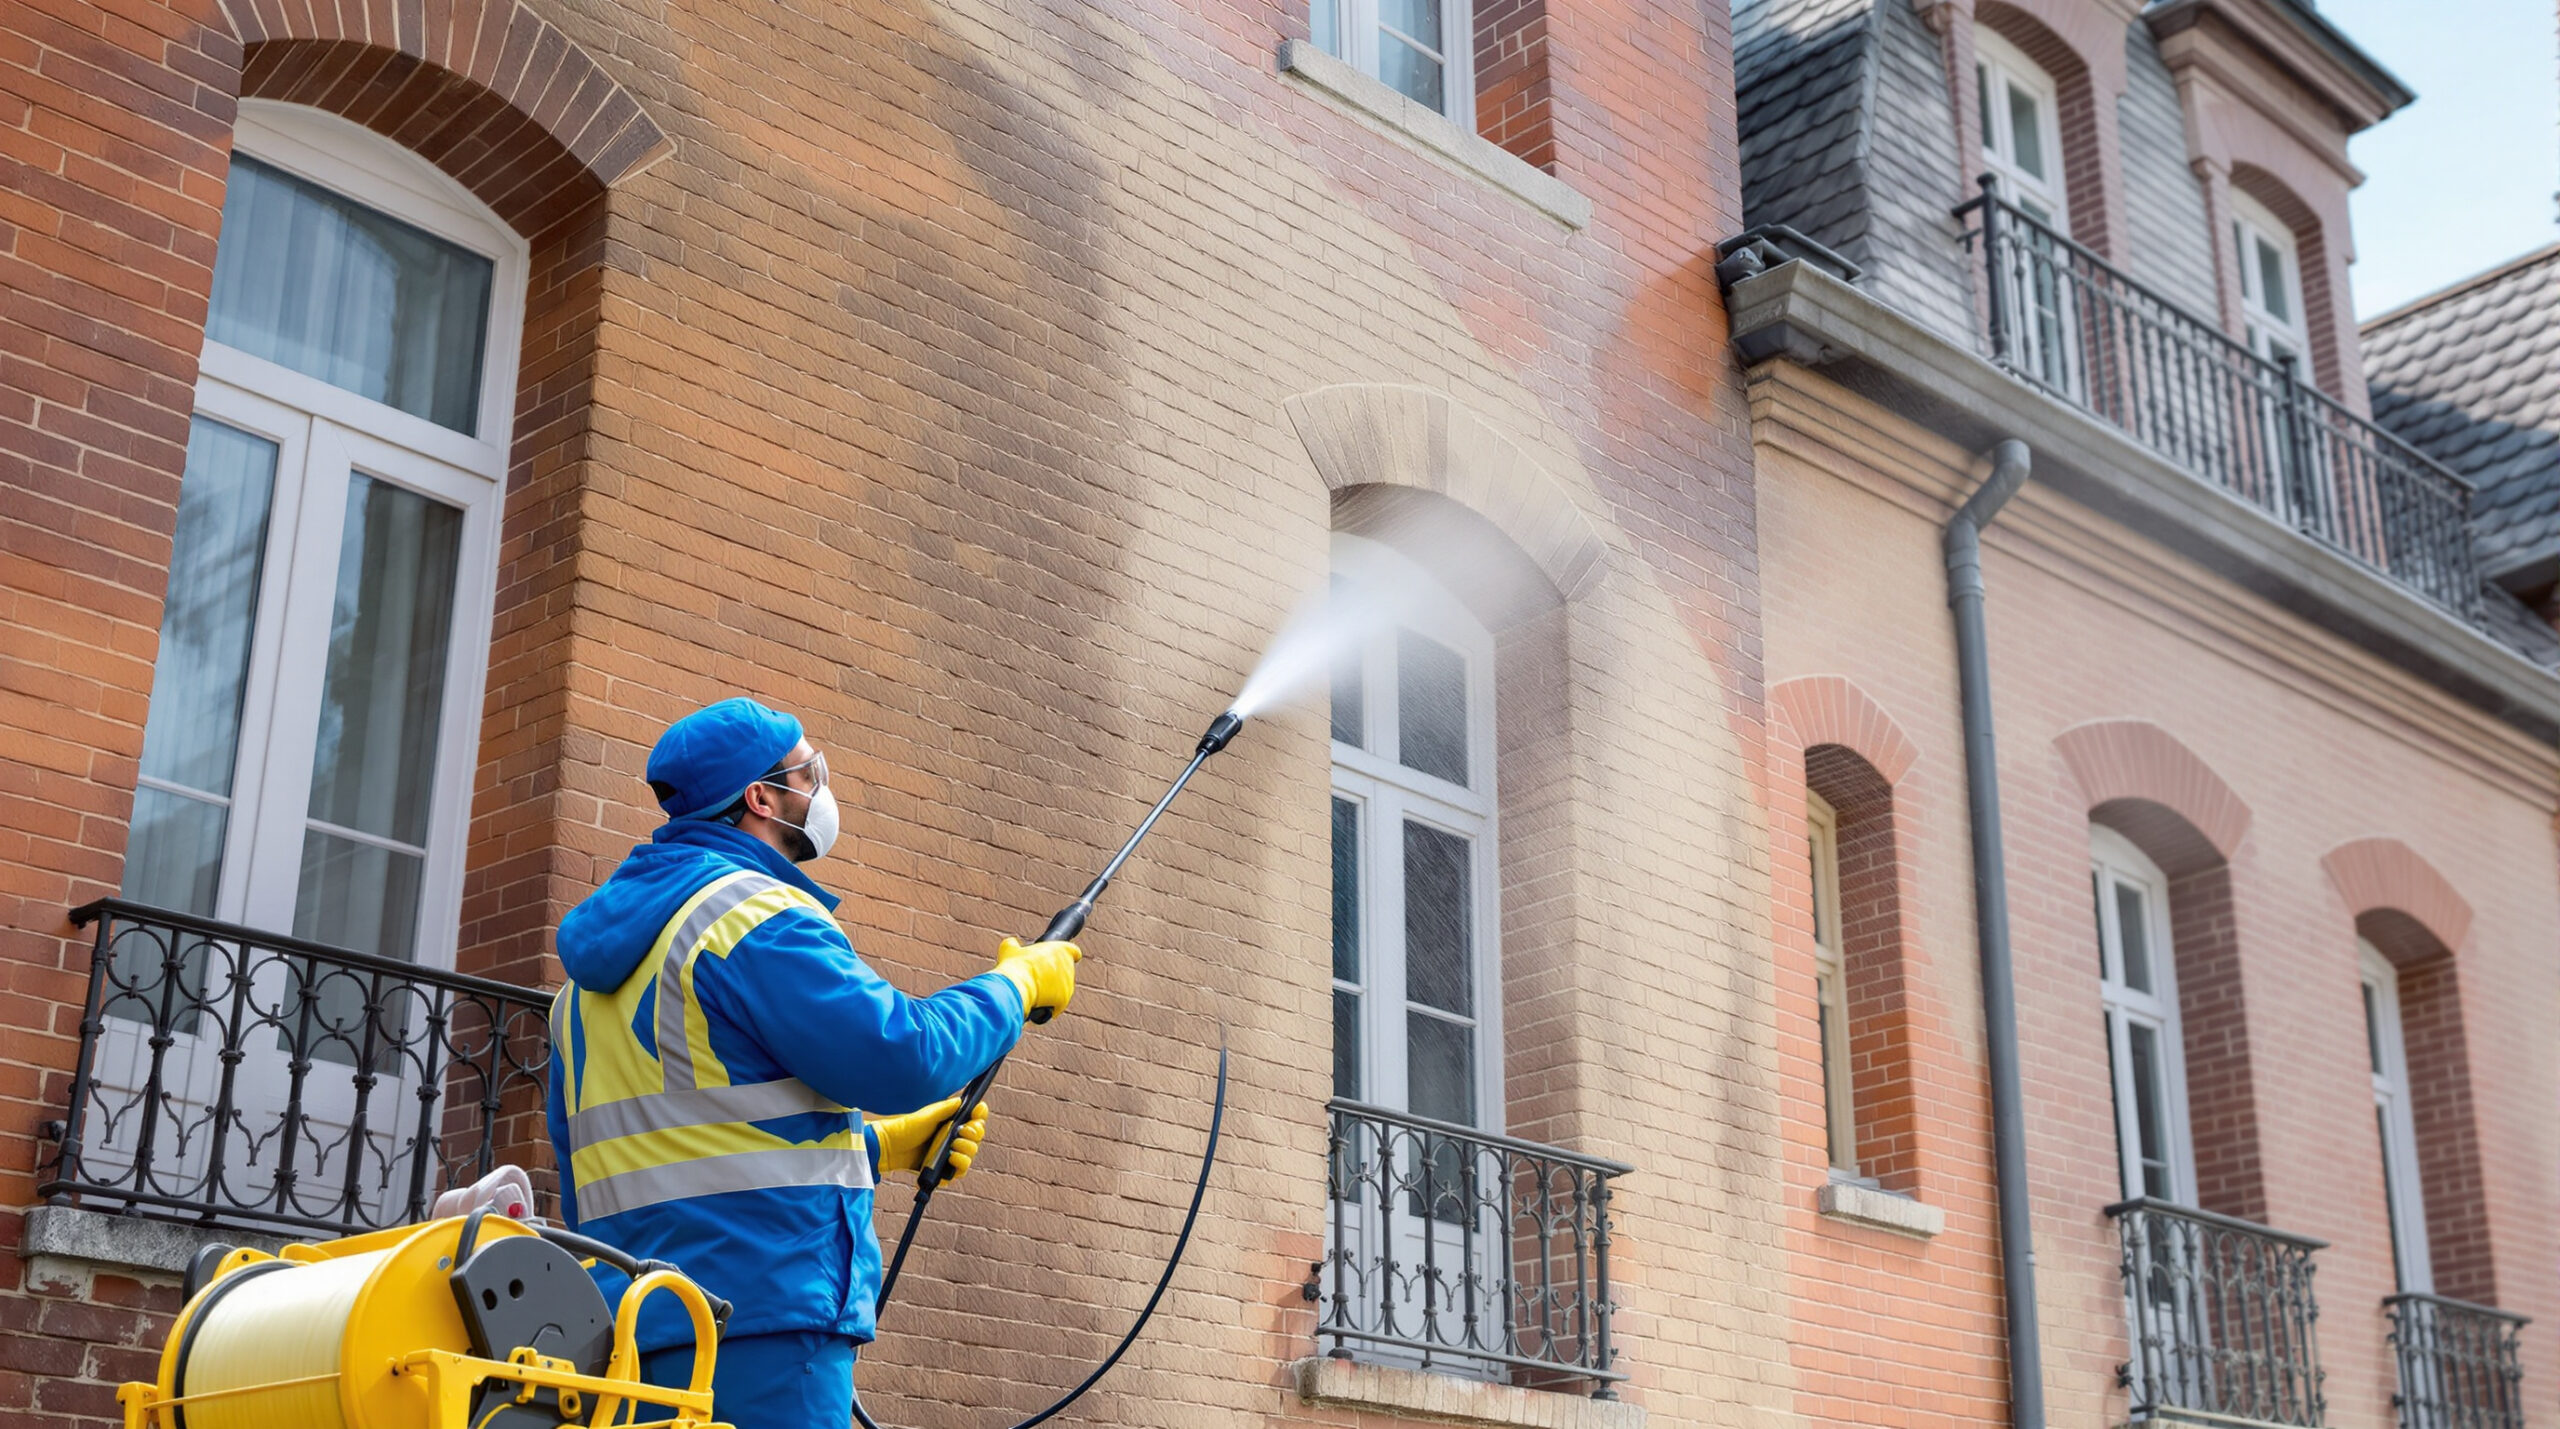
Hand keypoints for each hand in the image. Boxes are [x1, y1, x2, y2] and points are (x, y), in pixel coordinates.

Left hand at [868, 1096, 990, 1180]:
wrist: (890, 1146)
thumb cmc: (907, 1127)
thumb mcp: (929, 1114)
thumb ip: (948, 1107)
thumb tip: (964, 1101)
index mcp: (952, 1124)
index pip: (975, 1122)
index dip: (980, 1118)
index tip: (978, 1111)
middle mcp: (953, 1140)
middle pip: (976, 1140)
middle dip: (973, 1136)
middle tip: (961, 1132)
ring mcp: (947, 1156)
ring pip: (969, 1158)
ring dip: (967, 1152)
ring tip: (953, 1149)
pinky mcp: (940, 1171)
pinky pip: (957, 1174)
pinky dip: (957, 1168)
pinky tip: (949, 1161)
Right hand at [989, 936, 1080, 1019]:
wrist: (1017, 987)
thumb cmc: (1016, 966)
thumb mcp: (1011, 949)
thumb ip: (1014, 944)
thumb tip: (1011, 943)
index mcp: (1062, 950)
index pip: (1074, 951)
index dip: (1067, 955)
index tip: (1059, 958)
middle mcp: (1069, 966)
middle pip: (1065, 970)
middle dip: (1054, 974)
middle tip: (1038, 976)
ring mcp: (1068, 984)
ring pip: (1062, 987)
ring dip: (1052, 989)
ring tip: (1035, 989)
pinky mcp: (1064, 1000)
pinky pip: (1059, 1003)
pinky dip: (1050, 1004)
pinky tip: (1039, 1002)